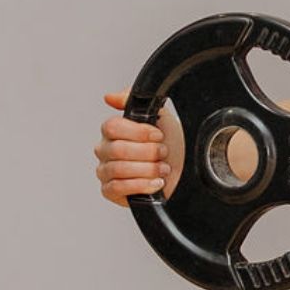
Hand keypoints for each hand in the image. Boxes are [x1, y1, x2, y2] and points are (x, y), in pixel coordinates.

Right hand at [94, 90, 181, 206]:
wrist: (184, 170)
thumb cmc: (171, 144)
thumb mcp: (159, 115)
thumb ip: (134, 101)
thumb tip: (109, 97)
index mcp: (113, 131)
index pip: (112, 127)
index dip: (138, 132)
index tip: (158, 135)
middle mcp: (105, 150)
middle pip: (117, 149)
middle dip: (147, 152)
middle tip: (163, 152)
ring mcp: (105, 171)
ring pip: (118, 169)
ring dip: (148, 169)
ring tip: (163, 169)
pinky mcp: (110, 191)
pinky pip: (116, 188)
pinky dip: (140, 185)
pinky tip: (156, 183)